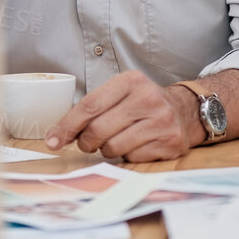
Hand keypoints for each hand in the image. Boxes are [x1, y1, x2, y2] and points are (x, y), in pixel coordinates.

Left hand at [44, 70, 200, 162]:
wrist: (185, 110)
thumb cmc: (142, 103)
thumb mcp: (120, 93)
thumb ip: (91, 109)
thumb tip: (56, 135)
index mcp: (130, 81)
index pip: (89, 105)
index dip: (67, 125)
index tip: (53, 140)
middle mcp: (148, 98)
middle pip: (98, 129)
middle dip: (86, 142)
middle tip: (87, 143)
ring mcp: (162, 121)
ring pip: (113, 147)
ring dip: (107, 149)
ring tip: (116, 140)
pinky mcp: (170, 143)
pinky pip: (131, 158)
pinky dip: (127, 155)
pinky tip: (136, 145)